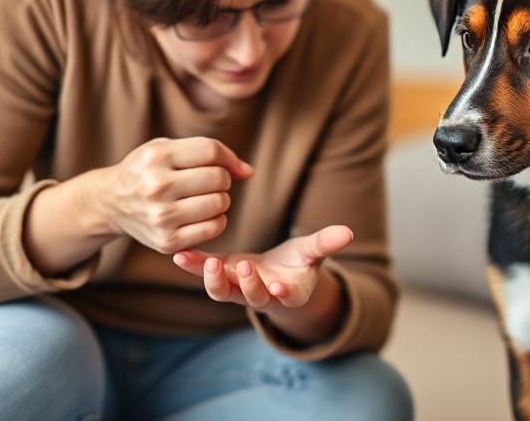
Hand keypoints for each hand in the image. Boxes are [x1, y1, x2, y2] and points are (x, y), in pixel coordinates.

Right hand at [92, 137, 252, 253]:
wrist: (112, 202)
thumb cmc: (148, 170)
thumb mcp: (167, 148)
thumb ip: (208, 152)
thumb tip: (248, 172)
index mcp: (156, 157)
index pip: (211, 151)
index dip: (229, 158)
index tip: (231, 166)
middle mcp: (156, 186)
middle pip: (219, 178)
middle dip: (223, 179)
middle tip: (209, 183)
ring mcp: (161, 216)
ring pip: (220, 203)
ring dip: (221, 199)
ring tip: (205, 197)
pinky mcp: (166, 241)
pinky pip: (214, 228)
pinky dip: (217, 220)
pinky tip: (204, 215)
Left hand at [172, 224, 353, 309]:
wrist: (278, 275)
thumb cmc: (298, 264)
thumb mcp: (313, 252)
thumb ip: (326, 243)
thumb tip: (349, 231)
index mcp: (288, 292)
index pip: (286, 297)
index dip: (283, 294)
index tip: (279, 288)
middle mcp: (261, 295)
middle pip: (253, 298)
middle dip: (248, 285)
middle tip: (244, 268)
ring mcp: (238, 288)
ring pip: (223, 292)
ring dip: (212, 280)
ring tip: (207, 263)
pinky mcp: (222, 276)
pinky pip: (205, 274)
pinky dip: (193, 266)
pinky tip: (180, 255)